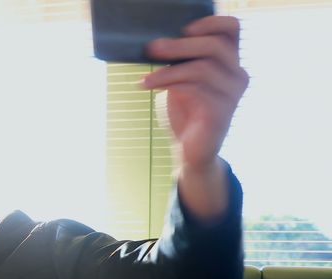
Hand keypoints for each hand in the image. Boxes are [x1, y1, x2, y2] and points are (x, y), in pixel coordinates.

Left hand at [142, 16, 249, 169]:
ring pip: (202, 68)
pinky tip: (148, 86)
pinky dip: (168, 83)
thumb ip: (180, 61)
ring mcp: (233, 94)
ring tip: (146, 78)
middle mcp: (237, 75)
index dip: (210, 23)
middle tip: (151, 48)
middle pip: (215, 46)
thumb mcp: (181, 80)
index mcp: (229, 62)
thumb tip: (157, 41)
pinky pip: (195, 88)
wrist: (190, 150)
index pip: (231, 29)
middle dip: (180, 45)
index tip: (183, 29)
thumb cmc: (186, 112)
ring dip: (168, 70)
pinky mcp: (221, 111)